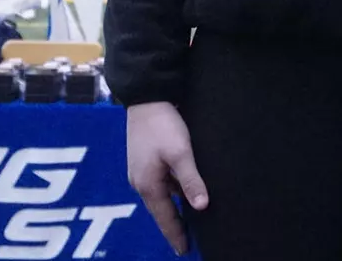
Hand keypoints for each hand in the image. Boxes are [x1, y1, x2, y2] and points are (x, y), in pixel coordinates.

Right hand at [126, 101, 207, 255]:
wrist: (146, 97)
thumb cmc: (163, 124)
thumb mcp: (181, 152)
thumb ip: (191, 180)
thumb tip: (201, 206)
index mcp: (148, 185)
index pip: (165, 218)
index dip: (176, 235)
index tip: (184, 250)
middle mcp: (140, 182)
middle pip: (160, 210)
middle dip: (173, 225)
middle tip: (186, 241)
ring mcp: (140, 171)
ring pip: (160, 195)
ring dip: (173, 207)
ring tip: (189, 219)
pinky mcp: (143, 160)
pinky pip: (159, 183)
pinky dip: (170, 191)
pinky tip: (182, 190)